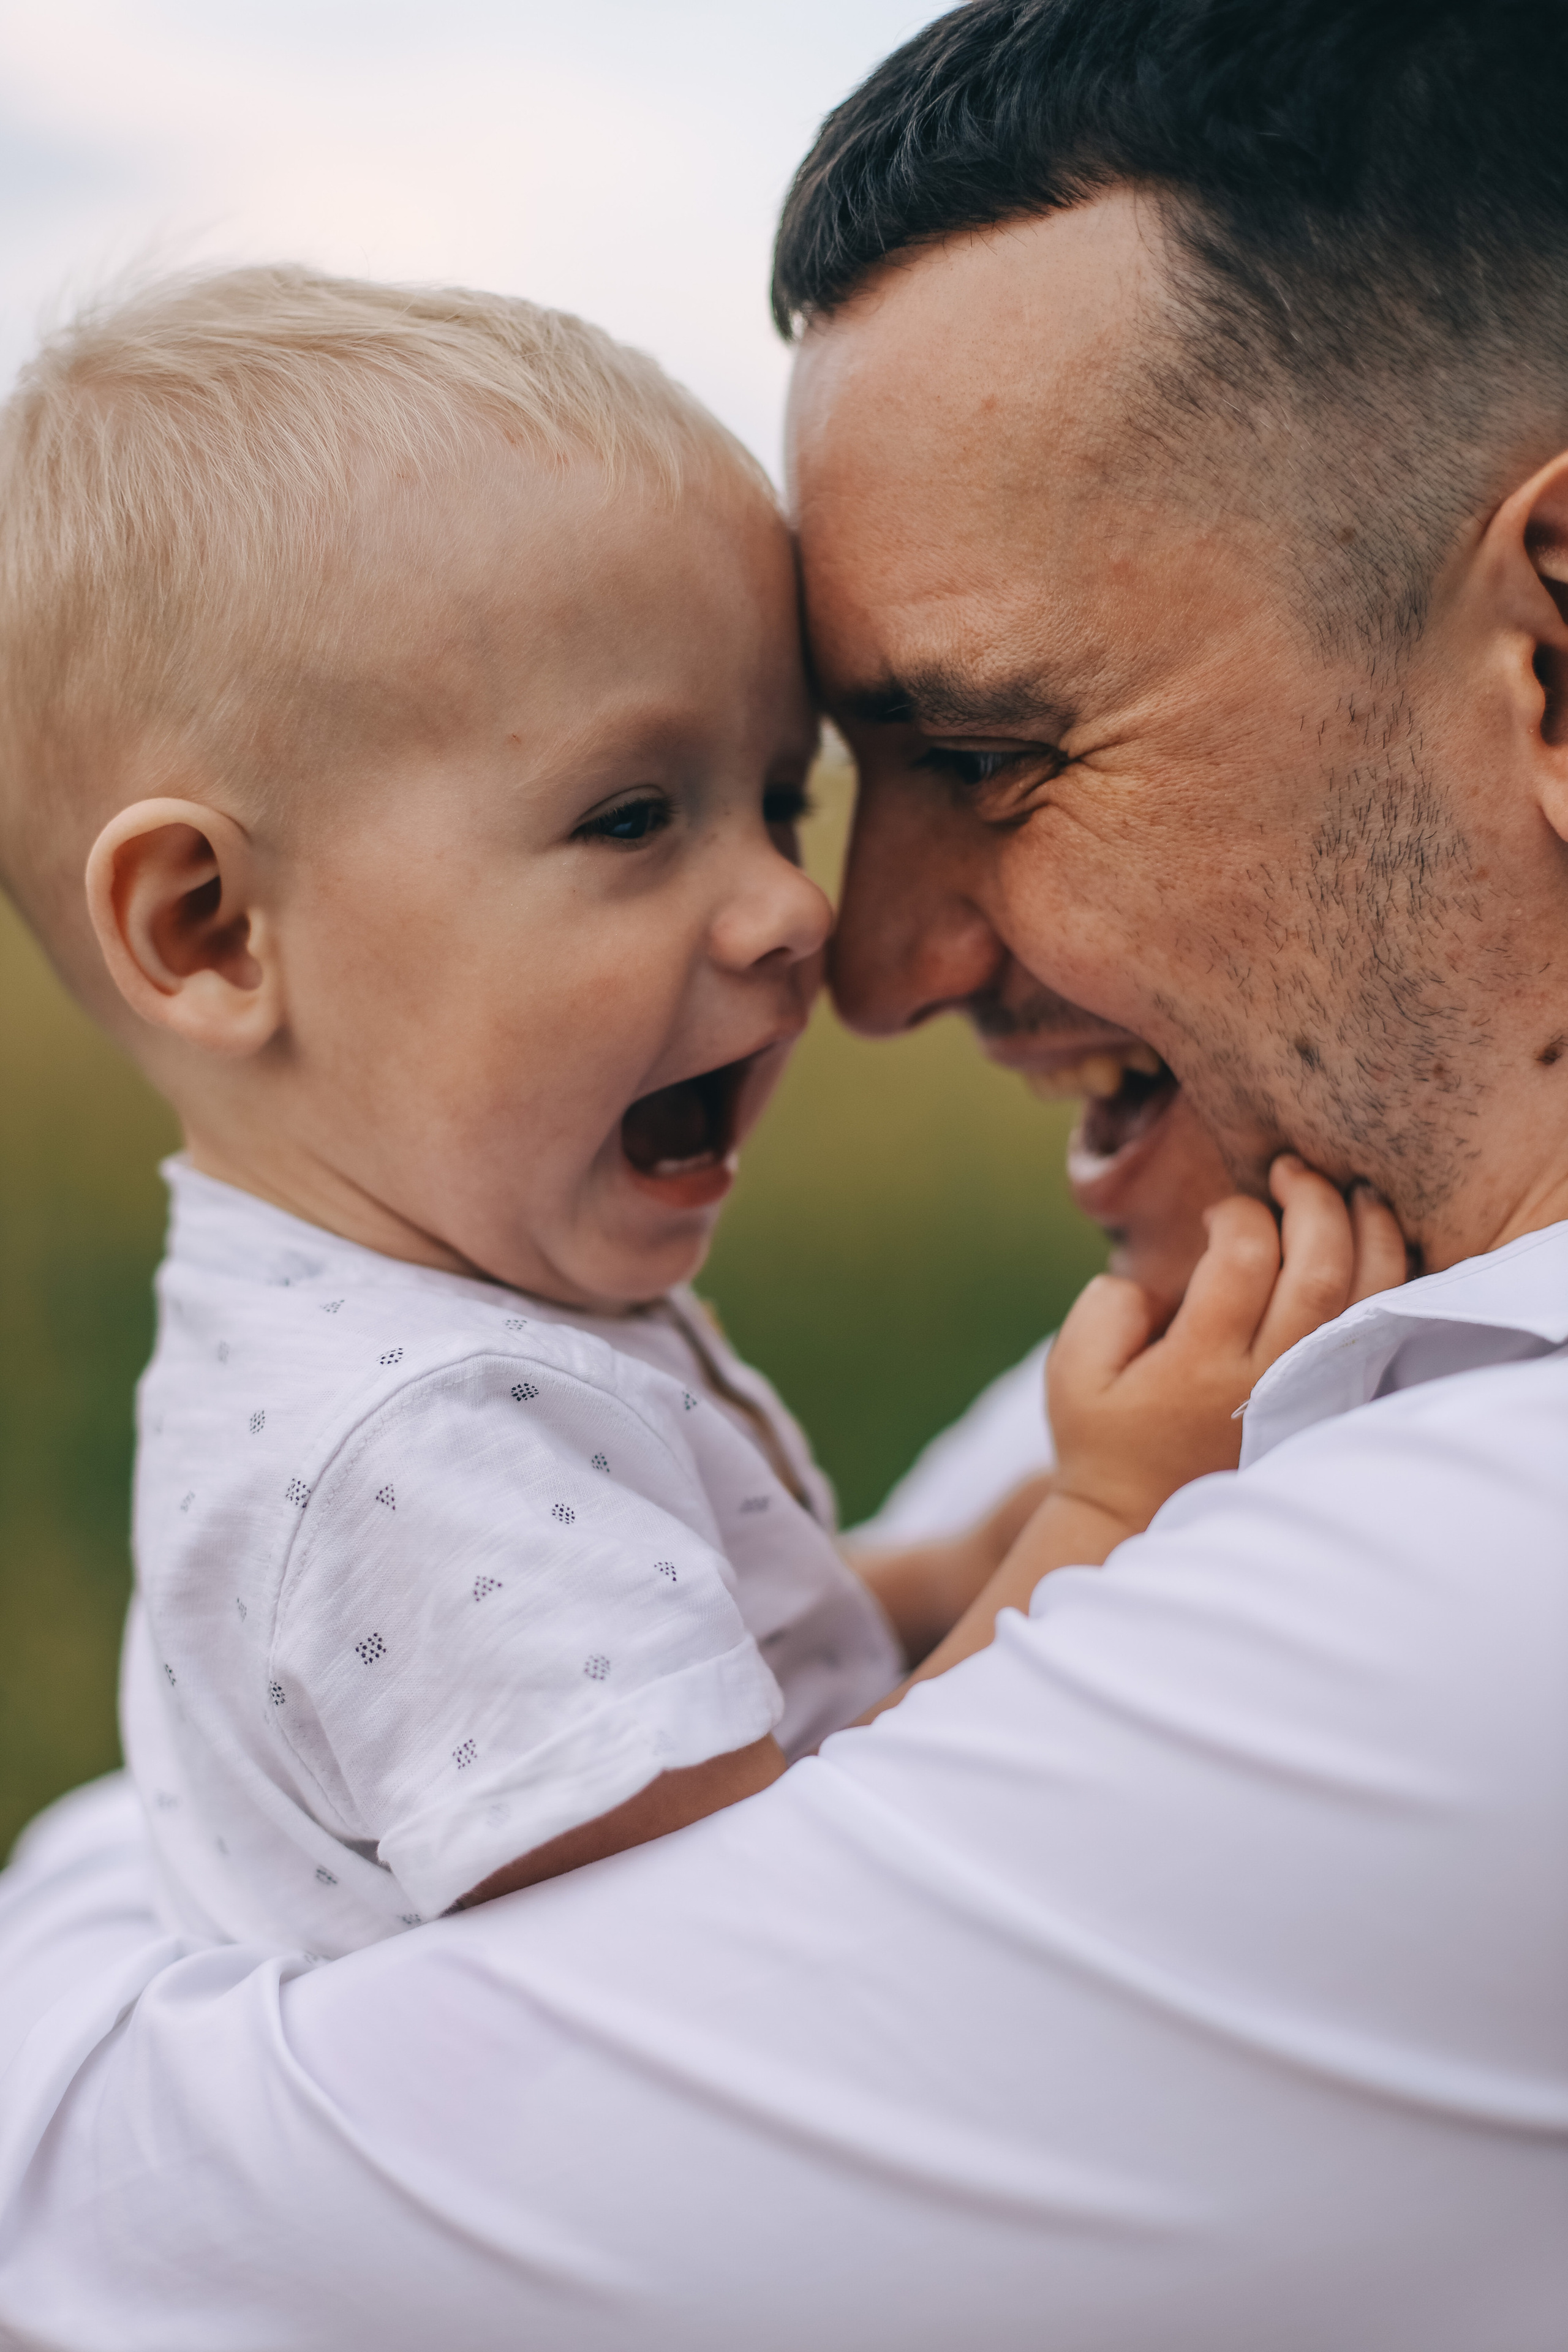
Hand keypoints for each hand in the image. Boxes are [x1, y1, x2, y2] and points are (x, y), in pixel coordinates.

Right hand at [1045, 1156, 1405, 1537]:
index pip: (1245, 1257)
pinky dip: (1394, 1277)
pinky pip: (1385, 1329)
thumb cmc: (1105, 1438)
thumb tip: (1160, 1277)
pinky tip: (1376, 1243)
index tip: (1221, 1213)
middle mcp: (1268, 1381)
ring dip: (1370, 1229)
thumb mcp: (1072, 1372)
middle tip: (1293, 1169)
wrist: (1142, 1519)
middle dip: (1314, 1200)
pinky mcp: (1337, 1404)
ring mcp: (1313, 1396)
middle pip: (1323, 1269)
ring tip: (1350, 1192)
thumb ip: (1106, 1306)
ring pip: (1370, 1296)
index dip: (1238, 1213)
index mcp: (1202, 1365)